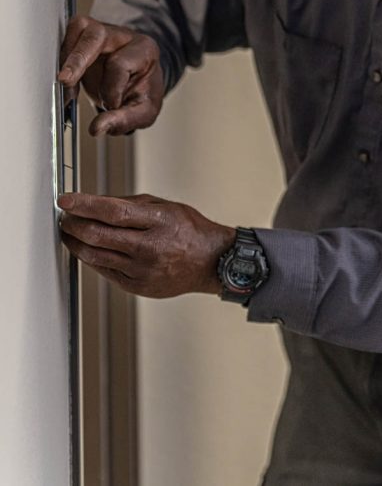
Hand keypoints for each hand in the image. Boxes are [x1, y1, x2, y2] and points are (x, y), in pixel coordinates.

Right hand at [57, 14, 164, 136]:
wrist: (138, 82)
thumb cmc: (142, 92)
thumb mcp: (143, 111)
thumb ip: (124, 120)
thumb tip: (97, 128)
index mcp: (144, 50)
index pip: (119, 64)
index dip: (111, 89)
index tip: (111, 106)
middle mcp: (122, 35)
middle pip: (96, 36)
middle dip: (77, 59)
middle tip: (65, 81)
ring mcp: (101, 32)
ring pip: (77, 30)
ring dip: (67, 60)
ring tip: (67, 88)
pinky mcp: (83, 36)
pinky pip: (66, 39)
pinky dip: (61, 60)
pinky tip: (64, 82)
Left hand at [57, 192, 235, 296]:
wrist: (210, 262)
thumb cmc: (190, 231)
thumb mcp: (166, 206)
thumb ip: (131, 203)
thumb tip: (97, 202)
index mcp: (159, 221)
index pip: (113, 211)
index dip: (85, 205)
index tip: (67, 200)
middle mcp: (150, 247)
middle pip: (98, 235)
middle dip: (74, 224)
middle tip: (66, 216)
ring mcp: (142, 270)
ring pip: (95, 256)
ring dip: (76, 242)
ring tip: (70, 233)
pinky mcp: (137, 286)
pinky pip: (105, 271)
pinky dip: (91, 258)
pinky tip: (88, 250)